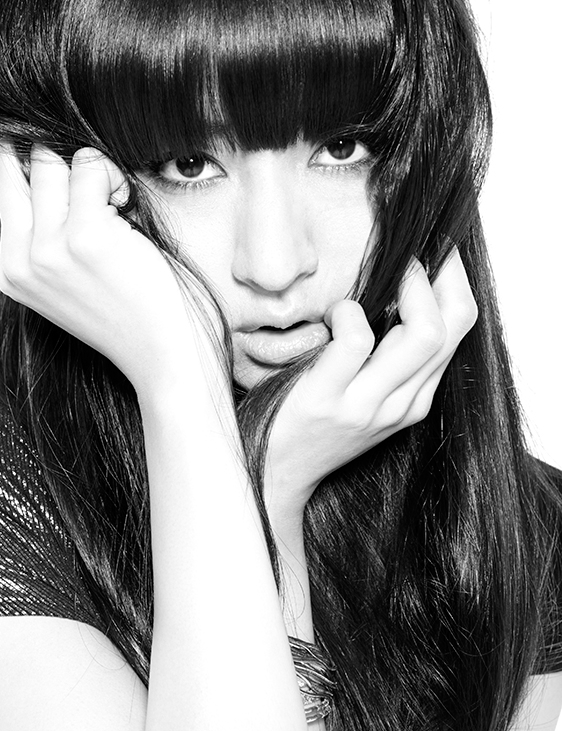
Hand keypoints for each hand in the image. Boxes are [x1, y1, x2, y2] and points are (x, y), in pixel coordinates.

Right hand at [0, 142, 211, 392]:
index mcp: (12, 272)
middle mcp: (23, 261)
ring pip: (57, 163)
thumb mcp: (63, 281)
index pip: (6, 188)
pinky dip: (113, 177)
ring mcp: (50, 249)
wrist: (152, 350)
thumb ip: (43, 236)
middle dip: (67, 166)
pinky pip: (91, 168)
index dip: (35, 166)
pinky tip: (125, 206)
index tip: (67, 175)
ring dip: (93, 171)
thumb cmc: (120, 308)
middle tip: (97, 193)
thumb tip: (41, 163)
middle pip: (31, 168)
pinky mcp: (85, 237)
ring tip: (113, 199)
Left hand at [264, 250, 477, 529]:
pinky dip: (349, 313)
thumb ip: (384, 360)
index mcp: (414, 400)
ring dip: (403, 288)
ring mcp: (366, 406)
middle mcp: (399, 405)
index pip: (460, 329)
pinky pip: (356, 341)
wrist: (270, 479)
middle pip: (450, 327)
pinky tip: (334, 313)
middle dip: (437, 274)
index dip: (454, 279)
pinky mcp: (328, 401)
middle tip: (407, 255)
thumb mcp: (361, 398)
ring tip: (375, 278)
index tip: (436, 251)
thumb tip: (395, 293)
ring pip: (422, 335)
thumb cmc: (307, 426)